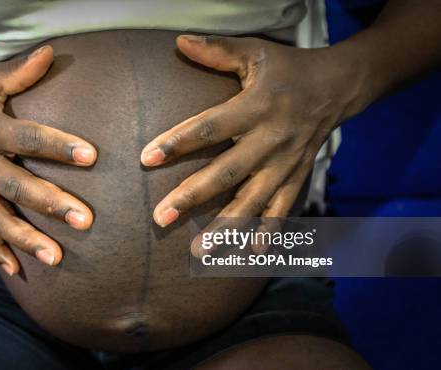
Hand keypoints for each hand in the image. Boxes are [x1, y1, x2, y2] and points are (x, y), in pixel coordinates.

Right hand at [0, 46, 95, 272]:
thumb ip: (19, 72)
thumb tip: (50, 52)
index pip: (26, 138)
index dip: (57, 146)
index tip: (91, 157)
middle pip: (15, 187)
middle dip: (50, 205)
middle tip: (85, 221)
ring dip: (26, 240)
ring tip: (56, 258)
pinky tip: (19, 271)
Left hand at [140, 35, 361, 255]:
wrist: (338, 86)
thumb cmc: (288, 69)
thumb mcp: (255, 52)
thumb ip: (218, 50)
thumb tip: (179, 42)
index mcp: (258, 105)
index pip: (211, 127)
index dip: (178, 142)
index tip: (147, 158)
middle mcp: (273, 138)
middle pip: (228, 172)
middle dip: (193, 197)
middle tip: (160, 218)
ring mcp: (287, 162)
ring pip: (253, 200)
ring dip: (225, 228)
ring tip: (197, 252)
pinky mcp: (299, 176)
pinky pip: (283, 209)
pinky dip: (268, 232)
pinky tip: (250, 254)